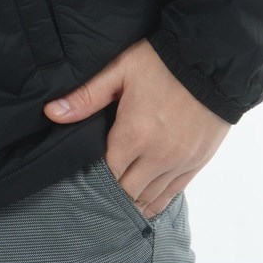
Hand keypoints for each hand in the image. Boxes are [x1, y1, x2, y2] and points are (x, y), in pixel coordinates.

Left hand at [43, 36, 230, 217]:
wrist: (211, 61)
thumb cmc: (161, 62)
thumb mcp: (119, 70)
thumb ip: (85, 97)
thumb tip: (51, 113)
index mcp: (133, 135)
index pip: (106, 173)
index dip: (94, 175)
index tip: (84, 172)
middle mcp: (157, 156)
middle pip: (127, 191)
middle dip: (112, 190)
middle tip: (99, 186)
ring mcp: (179, 162)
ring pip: (149, 198)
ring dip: (133, 198)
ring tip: (118, 196)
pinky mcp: (197, 163)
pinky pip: (173, 194)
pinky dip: (156, 200)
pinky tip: (144, 202)